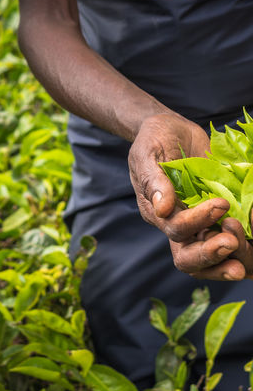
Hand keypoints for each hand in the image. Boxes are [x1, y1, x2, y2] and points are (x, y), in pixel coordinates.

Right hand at [128, 113, 243, 279]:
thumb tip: (163, 209)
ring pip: (208, 256)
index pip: (176, 229)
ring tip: (246, 246)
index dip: (197, 221)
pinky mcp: (215, 214)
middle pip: (188, 257)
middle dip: (210, 256)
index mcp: (157, 213)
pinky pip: (226, 235)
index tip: (220, 204)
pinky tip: (252, 234)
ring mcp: (197, 222)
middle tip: (232, 244)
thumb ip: (153, 182)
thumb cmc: (154, 141)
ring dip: (227, 258)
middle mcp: (177, 224)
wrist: (170, 131)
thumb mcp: (147, 156)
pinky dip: (243, 240)